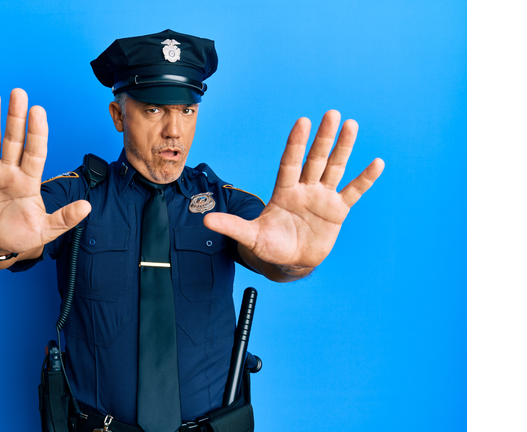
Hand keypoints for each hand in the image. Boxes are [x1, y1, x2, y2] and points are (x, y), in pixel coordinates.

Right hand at [0, 89, 90, 253]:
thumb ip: (64, 218)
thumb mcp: (45, 231)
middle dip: (16, 117)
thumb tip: (87, 208)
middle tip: (18, 93)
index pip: (35, 151)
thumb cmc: (20, 236)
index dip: (37, 132)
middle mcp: (10, 170)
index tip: (38, 111)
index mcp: (29, 180)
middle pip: (14, 139)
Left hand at [203, 110, 383, 269]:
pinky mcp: (337, 211)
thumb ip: (232, 226)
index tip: (303, 122)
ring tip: (351, 125)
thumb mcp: (251, 237)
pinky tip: (377, 163)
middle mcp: (304, 189)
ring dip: (343, 148)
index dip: (296, 144)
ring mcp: (322, 198)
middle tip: (332, 114)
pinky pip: (353, 192)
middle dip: (323, 138)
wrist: (290, 262)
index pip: (290, 163)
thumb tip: (206, 219)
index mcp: (284, 191)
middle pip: (315, 159)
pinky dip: (365, 179)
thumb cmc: (269, 246)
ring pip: (334, 168)